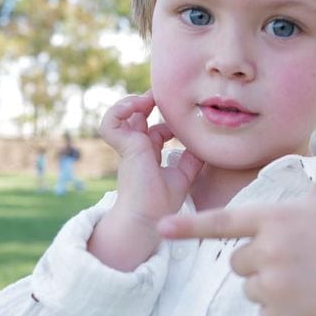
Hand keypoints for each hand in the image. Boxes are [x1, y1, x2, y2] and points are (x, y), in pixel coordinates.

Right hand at [100, 91, 203, 223]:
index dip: (166, 121)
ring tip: (147, 99)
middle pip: (135, 117)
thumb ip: (191, 159)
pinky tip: (137, 106)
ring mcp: (128, 148)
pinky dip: (118, 111)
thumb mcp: (184, 174)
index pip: (153, 130)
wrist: (150, 218)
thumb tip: (206, 145)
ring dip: (130, 103)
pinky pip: (110, 124)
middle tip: (161, 97)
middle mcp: (136, 150)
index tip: (181, 119)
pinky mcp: (124, 148)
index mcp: (148, 155)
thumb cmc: (163, 203)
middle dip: (146, 102)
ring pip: (117, 116)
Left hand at [158, 128, 315, 315]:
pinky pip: (263, 313)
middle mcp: (268, 250)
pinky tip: (309, 302)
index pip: (223, 222)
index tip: (161, 228)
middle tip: (296, 260)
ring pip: (250, 287)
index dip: (190, 226)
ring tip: (306, 281)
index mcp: (274, 219)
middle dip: (259, 261)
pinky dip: (282, 312)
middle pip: (237, 260)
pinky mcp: (278, 315)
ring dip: (271, 287)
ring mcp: (272, 285)